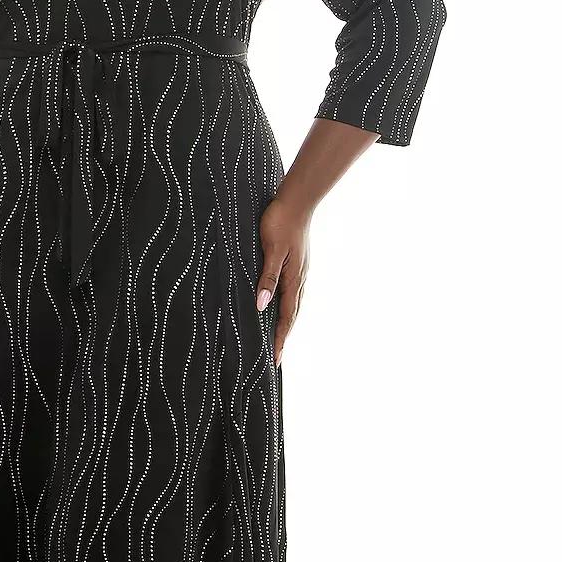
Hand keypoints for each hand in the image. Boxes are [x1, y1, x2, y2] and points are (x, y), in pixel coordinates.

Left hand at [256, 195, 311, 364]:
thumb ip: (267, 278)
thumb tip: (261, 306)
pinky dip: (286, 307)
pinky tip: (279, 307)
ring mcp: (299, 272)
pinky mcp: (296, 264)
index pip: (286, 318)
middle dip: (283, 337)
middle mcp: (299, 279)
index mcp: (293, 280)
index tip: (275, 361)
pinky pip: (291, 293)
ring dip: (285, 324)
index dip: (280, 339)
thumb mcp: (271, 251)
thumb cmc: (281, 222)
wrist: (297, 200)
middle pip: (292, 316)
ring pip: (293, 305)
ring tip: (278, 339)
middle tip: (276, 358)